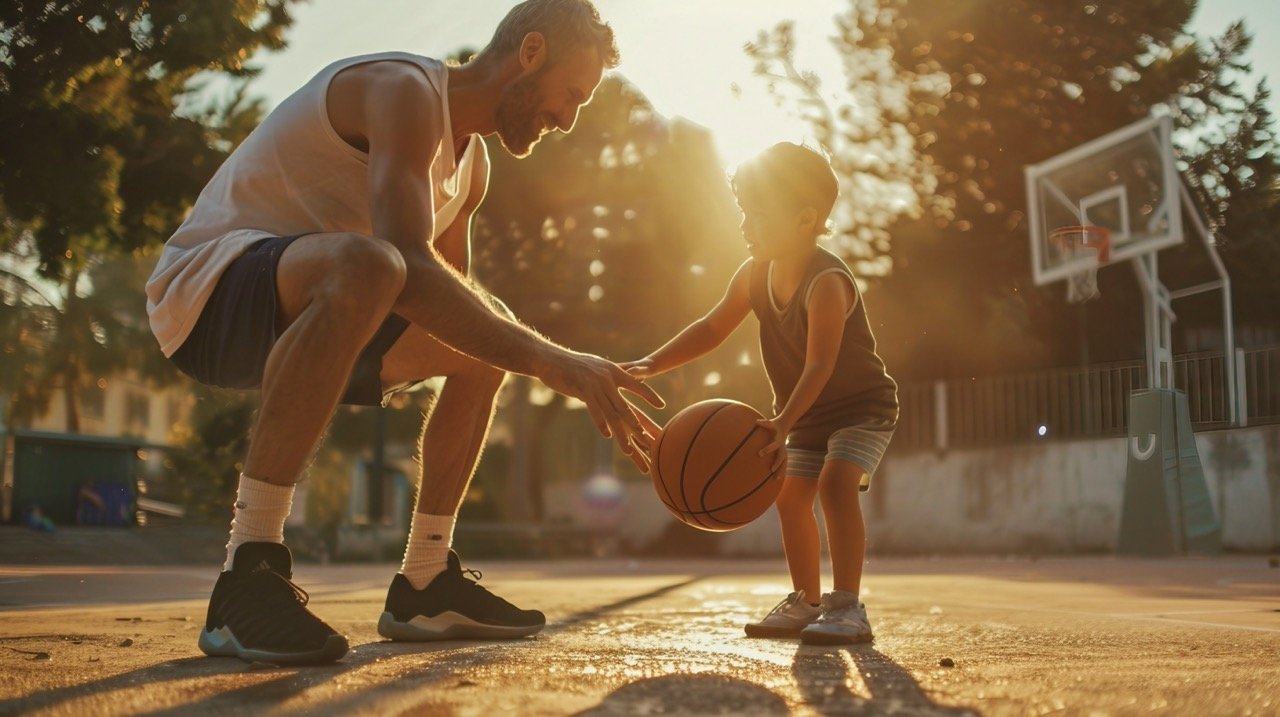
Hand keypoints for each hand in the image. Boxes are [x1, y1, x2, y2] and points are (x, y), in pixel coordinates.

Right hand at [539, 350, 664, 470]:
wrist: (552, 359)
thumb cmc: (575, 363)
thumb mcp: (598, 365)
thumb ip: (616, 371)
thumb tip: (632, 371)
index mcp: (614, 372)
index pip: (637, 384)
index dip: (649, 395)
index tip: (662, 405)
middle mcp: (608, 378)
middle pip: (626, 405)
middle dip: (636, 424)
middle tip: (647, 438)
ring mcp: (596, 385)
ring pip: (611, 412)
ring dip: (620, 432)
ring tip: (627, 448)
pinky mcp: (583, 390)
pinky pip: (594, 410)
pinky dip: (601, 423)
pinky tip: (606, 435)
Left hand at [756, 415, 791, 474]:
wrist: (783, 427)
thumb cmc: (773, 426)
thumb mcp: (769, 423)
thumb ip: (763, 423)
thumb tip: (755, 421)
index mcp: (778, 441)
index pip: (773, 445)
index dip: (767, 450)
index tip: (759, 454)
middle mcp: (782, 447)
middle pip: (781, 456)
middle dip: (777, 463)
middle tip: (771, 470)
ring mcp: (783, 452)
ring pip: (783, 463)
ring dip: (781, 470)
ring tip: (776, 479)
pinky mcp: (783, 455)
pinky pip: (783, 464)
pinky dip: (781, 471)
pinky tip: (776, 480)